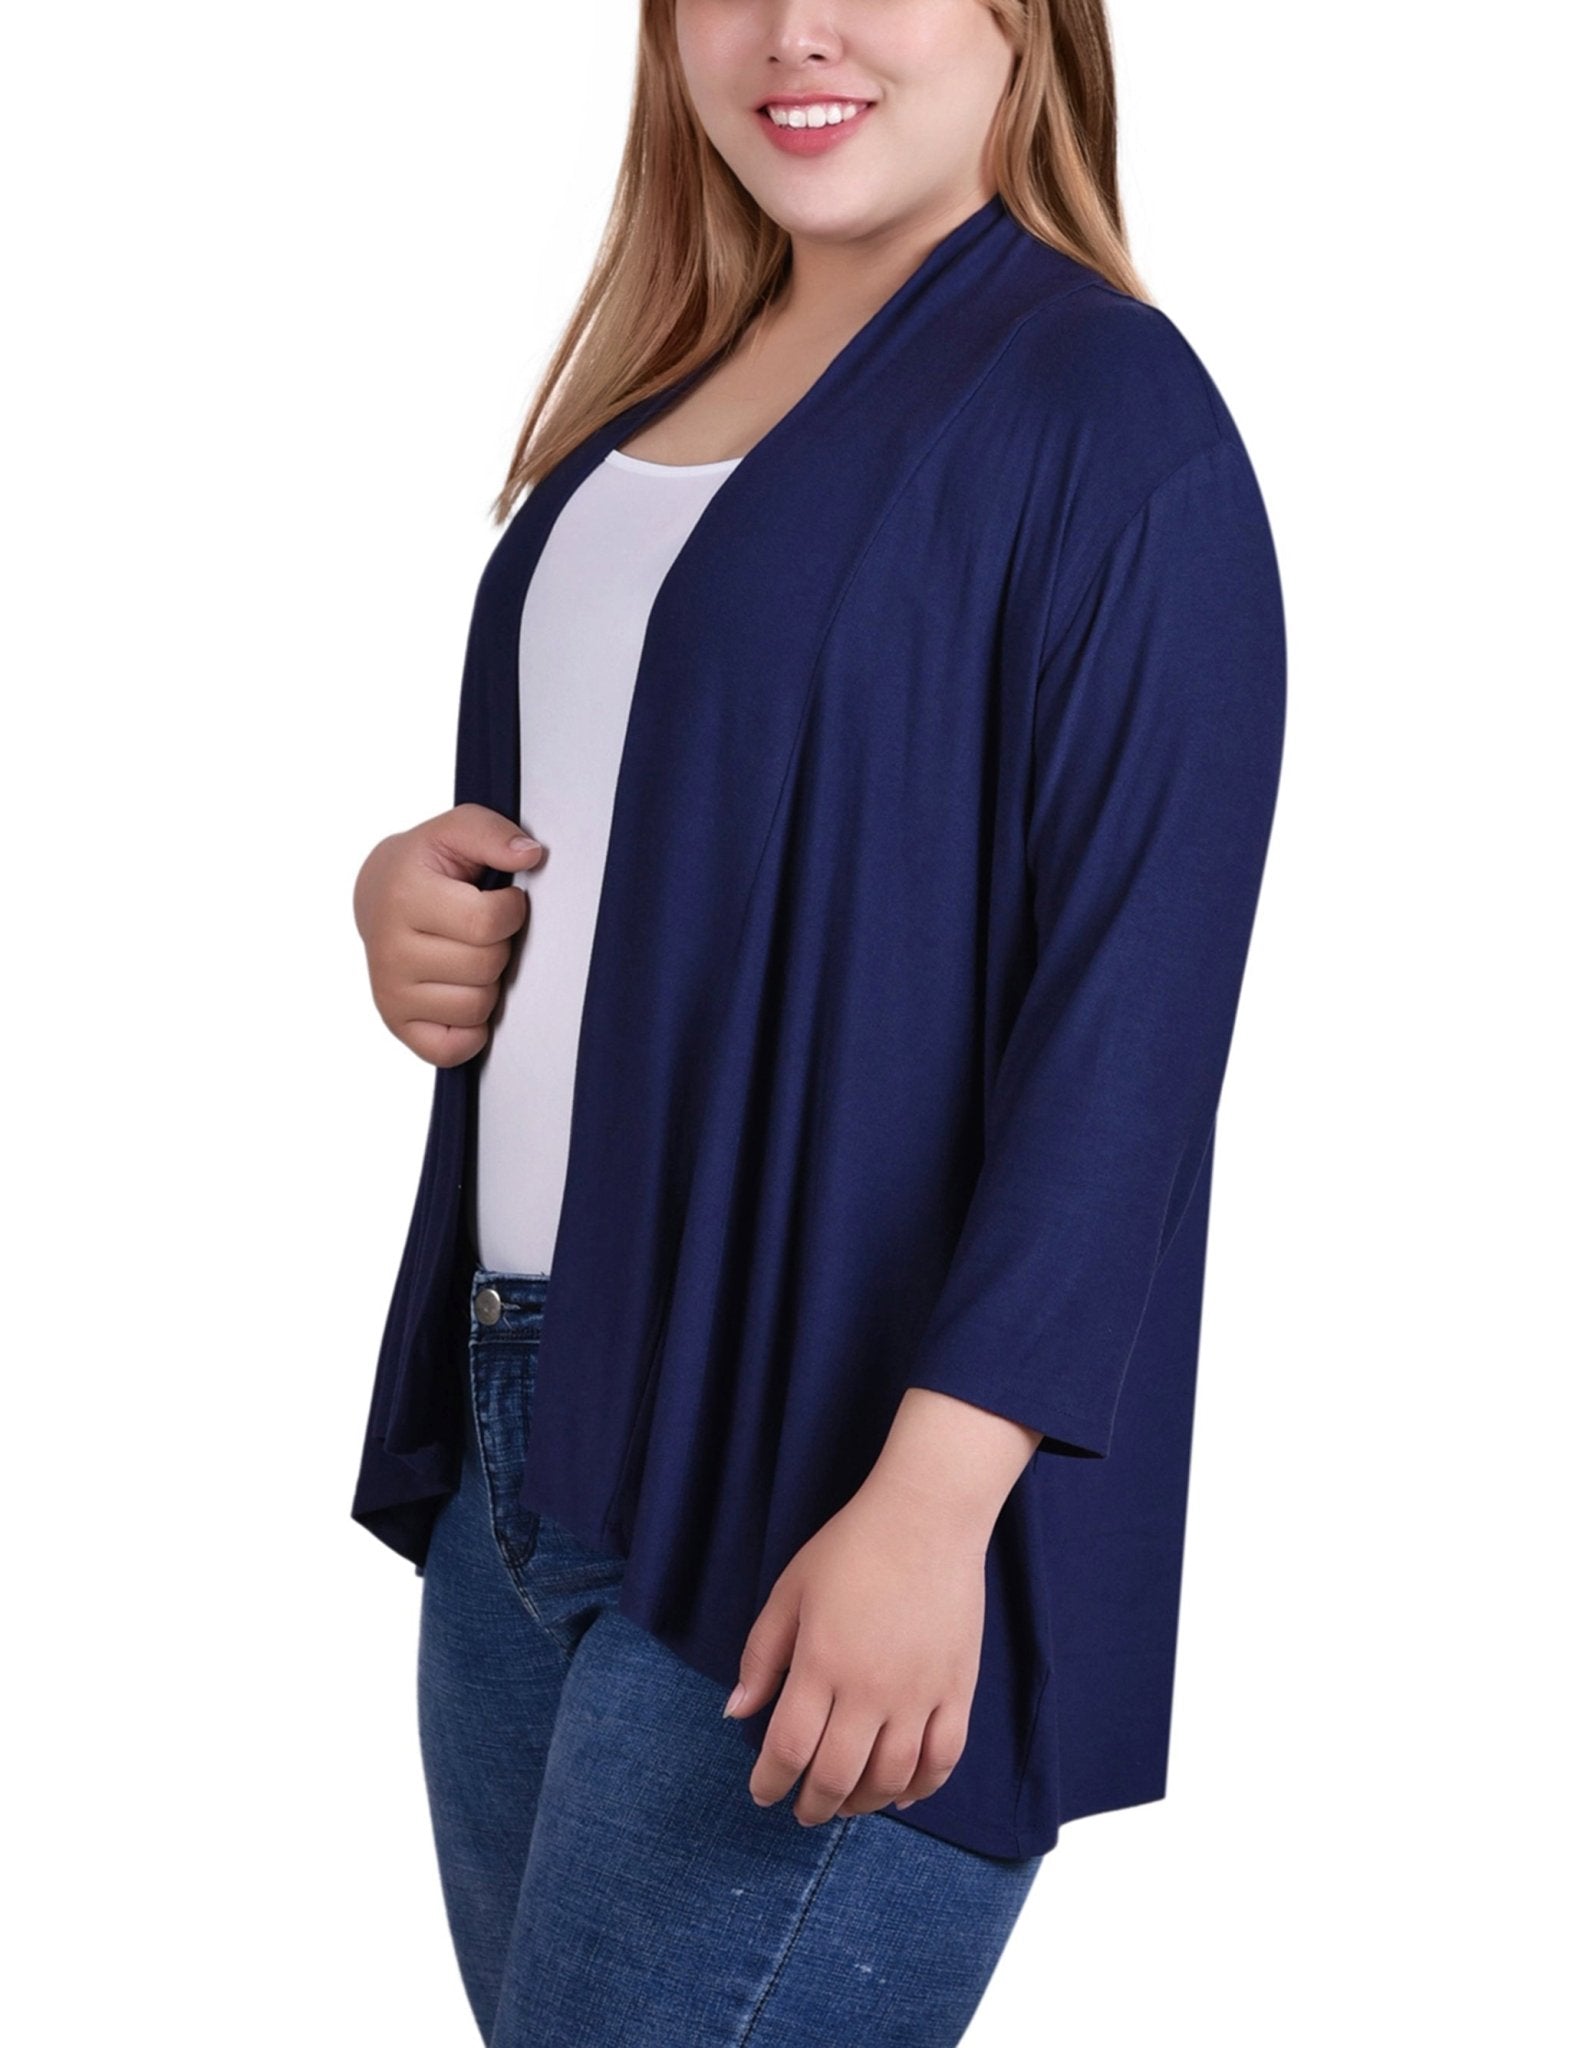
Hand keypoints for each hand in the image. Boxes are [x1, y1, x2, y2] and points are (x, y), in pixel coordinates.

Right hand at [352, 803, 546, 1066]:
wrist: (378, 894)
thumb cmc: (428, 865)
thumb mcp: (456, 831)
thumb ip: (493, 833)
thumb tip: (531, 854)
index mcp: (406, 897)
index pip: (488, 923)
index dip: (511, 910)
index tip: (501, 899)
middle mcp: (391, 949)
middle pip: (486, 967)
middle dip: (498, 947)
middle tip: (478, 930)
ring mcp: (391, 992)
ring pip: (477, 1007)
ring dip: (487, 984)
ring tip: (467, 956)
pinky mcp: (397, 1024)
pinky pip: (452, 1049)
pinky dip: (470, 1030)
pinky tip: (462, 995)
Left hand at [723, 1478, 987, 1825]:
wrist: (926, 1518)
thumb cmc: (850, 1549)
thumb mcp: (790, 1592)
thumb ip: (761, 1656)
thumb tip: (734, 1712)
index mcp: (821, 1664)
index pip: (789, 1749)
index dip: (770, 1782)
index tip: (763, 1793)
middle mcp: (870, 1689)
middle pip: (837, 1776)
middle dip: (813, 1805)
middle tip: (803, 1811)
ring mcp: (918, 1694)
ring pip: (890, 1779)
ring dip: (863, 1803)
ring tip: (846, 1803)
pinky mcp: (956, 1689)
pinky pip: (942, 1759)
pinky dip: (921, 1788)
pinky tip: (901, 1794)